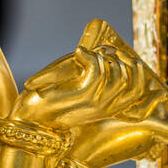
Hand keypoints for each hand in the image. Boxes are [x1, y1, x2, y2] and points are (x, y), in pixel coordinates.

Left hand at [14, 40, 167, 131]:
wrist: (30, 116)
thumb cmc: (52, 99)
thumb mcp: (79, 86)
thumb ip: (97, 74)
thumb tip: (110, 50)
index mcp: (109, 108)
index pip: (138, 90)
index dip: (137, 70)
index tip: (122, 55)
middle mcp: (106, 108)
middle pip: (132, 80)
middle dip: (121, 60)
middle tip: (103, 51)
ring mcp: (96, 103)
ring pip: (116, 74)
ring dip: (102, 58)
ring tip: (85, 55)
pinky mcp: (82, 96)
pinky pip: (97, 71)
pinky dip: (89, 57)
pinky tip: (79, 54)